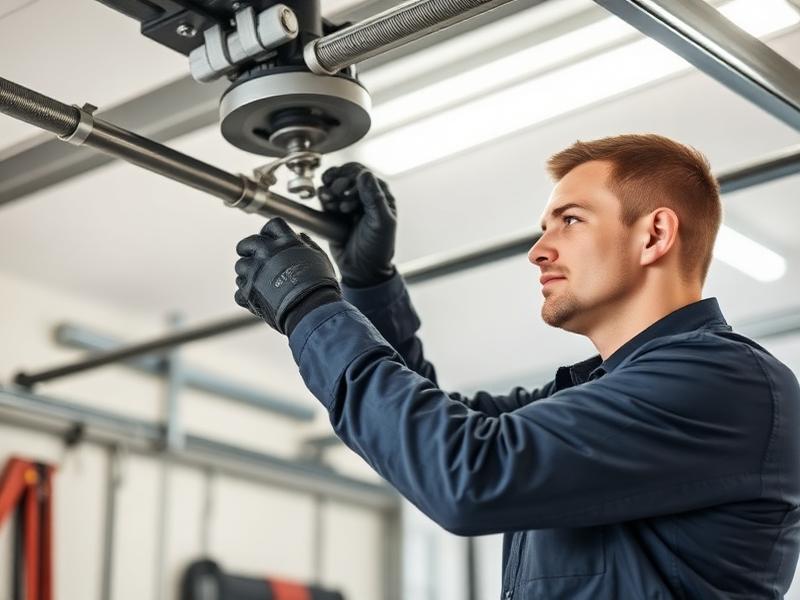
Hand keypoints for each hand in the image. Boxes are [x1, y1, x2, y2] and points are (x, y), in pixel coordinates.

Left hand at [234, 218, 340, 334]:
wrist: (313, 311)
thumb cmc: (320, 285)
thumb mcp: (320, 258)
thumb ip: (308, 244)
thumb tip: (300, 236)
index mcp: (285, 242)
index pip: (270, 226)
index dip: (269, 233)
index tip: (270, 241)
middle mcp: (266, 253)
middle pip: (246, 244)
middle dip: (248, 250)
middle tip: (256, 260)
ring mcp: (254, 273)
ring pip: (240, 267)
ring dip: (248, 274)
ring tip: (262, 284)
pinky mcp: (248, 293)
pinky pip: (239, 291)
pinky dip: (247, 295)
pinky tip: (259, 298)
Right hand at [318, 162, 396, 287]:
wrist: (361, 270)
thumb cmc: (377, 248)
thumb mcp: (381, 223)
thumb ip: (374, 198)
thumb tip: (364, 173)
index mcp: (379, 195)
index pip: (363, 173)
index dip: (353, 179)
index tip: (350, 196)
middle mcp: (363, 195)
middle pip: (346, 174)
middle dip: (340, 183)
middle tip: (341, 201)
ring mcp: (347, 202)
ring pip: (334, 183)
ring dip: (330, 189)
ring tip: (332, 203)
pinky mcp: (333, 212)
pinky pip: (325, 196)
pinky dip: (323, 196)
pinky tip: (327, 205)